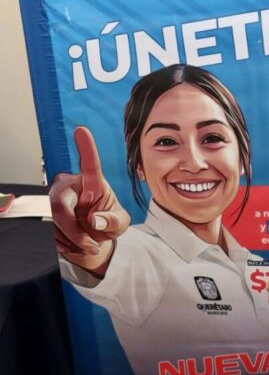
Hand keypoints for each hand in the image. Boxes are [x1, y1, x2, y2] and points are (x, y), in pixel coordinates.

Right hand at [49, 127, 129, 275]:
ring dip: (71, 240)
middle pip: (59, 205)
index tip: (82, 130)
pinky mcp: (43, 213)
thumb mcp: (120, 224)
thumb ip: (112, 221)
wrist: (93, 239)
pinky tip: (73, 243)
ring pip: (52, 221)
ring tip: (87, 243)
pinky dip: (63, 244)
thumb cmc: (108, 223)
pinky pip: (47, 232)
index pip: (90, 164)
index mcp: (93, 183)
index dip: (86, 147)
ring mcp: (53, 198)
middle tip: (90, 243)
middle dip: (74, 230)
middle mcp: (70, 186)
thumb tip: (94, 220)